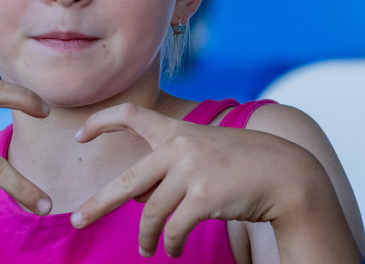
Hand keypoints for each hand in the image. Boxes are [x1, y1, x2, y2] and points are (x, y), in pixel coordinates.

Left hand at [70, 103, 328, 257]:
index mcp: (177, 131)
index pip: (131, 114)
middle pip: (128, 180)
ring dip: (147, 236)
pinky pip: (174, 228)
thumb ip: (170, 165)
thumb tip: (137, 197)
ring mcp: (192, 172)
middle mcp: (180, 148)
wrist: (286, 173)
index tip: (80, 135)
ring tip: (148, 250)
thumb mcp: (204, 150)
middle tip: (78, 221)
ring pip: (151, 213)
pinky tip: (171, 250)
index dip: (101, 121)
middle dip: (99, 204)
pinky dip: (169, 243)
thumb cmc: (242, 163)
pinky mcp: (205, 198)